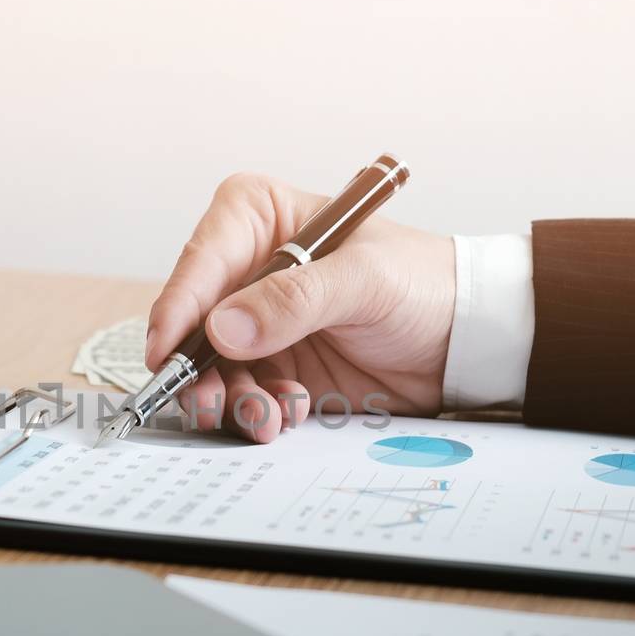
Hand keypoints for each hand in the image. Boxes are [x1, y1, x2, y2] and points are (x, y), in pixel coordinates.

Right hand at [145, 172, 456, 442]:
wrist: (466, 339)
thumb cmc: (424, 283)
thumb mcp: (365, 280)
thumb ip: (295, 300)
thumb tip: (224, 327)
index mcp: (260, 218)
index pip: (202, 258)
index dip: (178, 306)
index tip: (169, 350)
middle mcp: (248, 270)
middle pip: (193, 320)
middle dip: (198, 367)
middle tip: (211, 401)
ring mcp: (257, 323)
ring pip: (210, 366)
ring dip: (230, 397)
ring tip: (267, 417)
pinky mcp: (273, 367)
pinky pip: (241, 394)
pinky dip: (256, 410)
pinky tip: (289, 413)